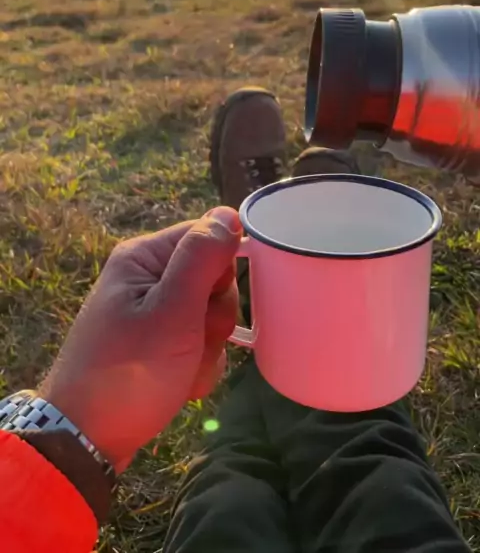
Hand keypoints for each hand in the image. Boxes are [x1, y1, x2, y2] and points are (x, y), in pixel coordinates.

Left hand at [40, 207, 241, 472]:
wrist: (88, 439)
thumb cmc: (130, 371)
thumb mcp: (171, 311)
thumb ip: (202, 259)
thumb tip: (228, 213)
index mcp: (144, 257)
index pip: (208, 237)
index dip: (221, 272)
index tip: (206, 305)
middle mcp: (148, 278)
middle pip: (214, 280)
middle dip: (214, 318)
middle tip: (191, 343)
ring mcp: (153, 313)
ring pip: (211, 318)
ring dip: (207, 349)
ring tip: (181, 370)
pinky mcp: (158, 344)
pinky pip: (199, 345)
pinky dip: (197, 367)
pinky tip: (180, 384)